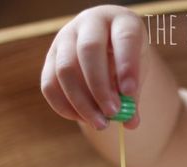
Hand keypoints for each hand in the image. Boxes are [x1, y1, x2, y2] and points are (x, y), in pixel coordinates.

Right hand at [41, 5, 147, 129]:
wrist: (105, 50)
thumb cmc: (125, 62)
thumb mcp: (136, 74)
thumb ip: (133, 98)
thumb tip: (130, 122)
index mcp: (120, 21)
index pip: (124, 37)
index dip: (127, 65)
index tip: (129, 92)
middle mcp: (90, 23)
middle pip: (89, 51)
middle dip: (100, 87)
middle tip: (112, 114)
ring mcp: (65, 37)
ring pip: (66, 70)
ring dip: (82, 103)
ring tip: (100, 124)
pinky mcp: (50, 57)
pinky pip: (50, 85)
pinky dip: (65, 107)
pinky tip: (82, 119)